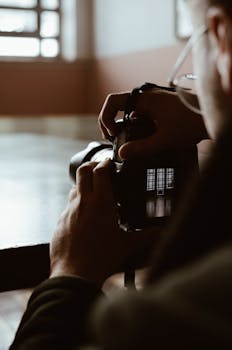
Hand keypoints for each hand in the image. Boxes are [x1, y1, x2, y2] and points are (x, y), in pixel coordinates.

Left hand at [50, 159, 160, 286]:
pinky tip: (83, 217)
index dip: (105, 163)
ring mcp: (69, 211)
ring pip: (74, 189)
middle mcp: (83, 202)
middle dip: (92, 166)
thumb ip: (147, 236)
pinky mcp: (60, 222)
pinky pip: (68, 207)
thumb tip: (162, 232)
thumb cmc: (102, 258)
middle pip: (83, 172)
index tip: (110, 162)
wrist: (74, 274)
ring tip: (93, 194)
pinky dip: (76, 205)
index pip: (101, 171)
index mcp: (101, 203)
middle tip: (99, 169)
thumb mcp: (127, 245)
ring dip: (83, 186)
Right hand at [98, 89, 208, 158]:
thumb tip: (121, 153)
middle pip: (117, 106)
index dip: (106, 117)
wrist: (210, 117)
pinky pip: (137, 113)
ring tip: (122, 140)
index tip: (113, 133)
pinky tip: (136, 137)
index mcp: (144, 99)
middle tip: (113, 139)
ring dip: (120, 124)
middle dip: (110, 122)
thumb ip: (142, 147)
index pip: (113, 101)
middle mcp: (146, 97)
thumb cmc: (191, 124)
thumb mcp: (165, 139)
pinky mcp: (156, 108)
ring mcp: (151, 101)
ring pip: (127, 110)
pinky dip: (132, 124)